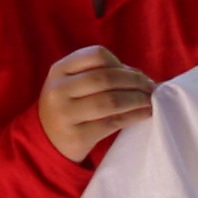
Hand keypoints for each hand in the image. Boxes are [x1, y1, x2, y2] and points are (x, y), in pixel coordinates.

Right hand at [37, 46, 154, 162]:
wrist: (46, 143)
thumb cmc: (68, 106)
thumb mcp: (71, 84)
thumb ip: (98, 74)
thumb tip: (140, 75)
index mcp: (59, 70)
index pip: (96, 55)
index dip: (120, 62)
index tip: (134, 73)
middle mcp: (59, 89)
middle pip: (106, 77)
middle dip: (135, 81)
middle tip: (151, 87)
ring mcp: (66, 114)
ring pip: (111, 101)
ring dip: (137, 99)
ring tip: (150, 100)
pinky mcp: (78, 136)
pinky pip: (113, 122)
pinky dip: (134, 116)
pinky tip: (145, 114)